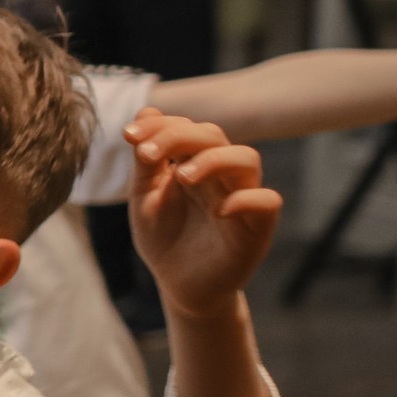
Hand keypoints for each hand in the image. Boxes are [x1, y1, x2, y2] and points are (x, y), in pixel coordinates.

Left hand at [125, 110, 281, 318]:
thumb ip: (146, 159)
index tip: (128, 134)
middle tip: (147, 155)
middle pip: (214, 135)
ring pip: (247, 158)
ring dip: (213, 160)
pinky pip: (267, 200)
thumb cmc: (164, 238)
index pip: (187, 127)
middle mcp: (220, 175)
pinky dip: (245, 199)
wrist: (179, 285)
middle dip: (178, 137)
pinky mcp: (257, 227)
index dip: (161, 124)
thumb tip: (146, 110)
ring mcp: (241, 197)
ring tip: (181, 178)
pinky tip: (217, 211)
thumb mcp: (145, 197)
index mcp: (193, 163)